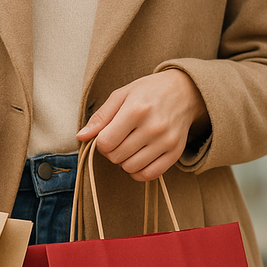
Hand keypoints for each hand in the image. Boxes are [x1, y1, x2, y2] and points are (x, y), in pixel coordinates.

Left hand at [76, 70, 208, 180]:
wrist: (185, 91)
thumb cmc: (148, 92)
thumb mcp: (121, 95)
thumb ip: (100, 117)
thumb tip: (82, 137)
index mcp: (136, 110)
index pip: (106, 143)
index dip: (101, 143)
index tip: (107, 135)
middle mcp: (153, 127)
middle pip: (117, 157)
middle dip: (112, 151)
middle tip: (120, 140)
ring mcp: (166, 141)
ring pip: (130, 168)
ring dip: (125, 161)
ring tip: (130, 147)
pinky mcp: (175, 152)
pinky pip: (149, 175)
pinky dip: (138, 172)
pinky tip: (138, 159)